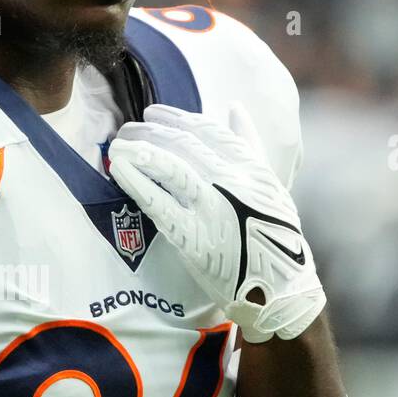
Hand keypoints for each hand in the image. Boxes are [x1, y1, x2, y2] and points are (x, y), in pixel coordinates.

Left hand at [107, 103, 325, 341]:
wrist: (279, 288)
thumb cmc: (274, 235)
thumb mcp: (271, 185)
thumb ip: (251, 146)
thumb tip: (236, 108)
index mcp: (252, 168)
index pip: (208, 132)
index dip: (177, 118)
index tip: (154, 113)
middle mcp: (233, 183)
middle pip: (184, 145)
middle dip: (151, 132)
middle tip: (128, 129)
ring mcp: (213, 209)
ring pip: (171, 167)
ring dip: (140, 150)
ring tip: (118, 145)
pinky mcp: (193, 237)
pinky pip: (159, 203)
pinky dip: (136, 182)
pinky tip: (119, 170)